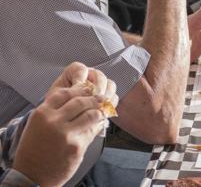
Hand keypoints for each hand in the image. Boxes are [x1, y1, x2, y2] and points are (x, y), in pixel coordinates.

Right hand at [13, 64, 117, 186]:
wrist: (31, 177)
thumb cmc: (34, 150)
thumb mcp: (37, 125)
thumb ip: (54, 111)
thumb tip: (78, 98)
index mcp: (43, 113)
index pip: (66, 93)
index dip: (80, 89)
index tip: (88, 88)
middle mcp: (54, 121)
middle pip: (80, 101)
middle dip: (93, 98)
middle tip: (101, 97)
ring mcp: (66, 134)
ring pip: (90, 114)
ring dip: (100, 111)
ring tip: (103, 110)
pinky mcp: (76, 147)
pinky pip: (92, 132)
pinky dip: (98, 126)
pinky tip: (100, 124)